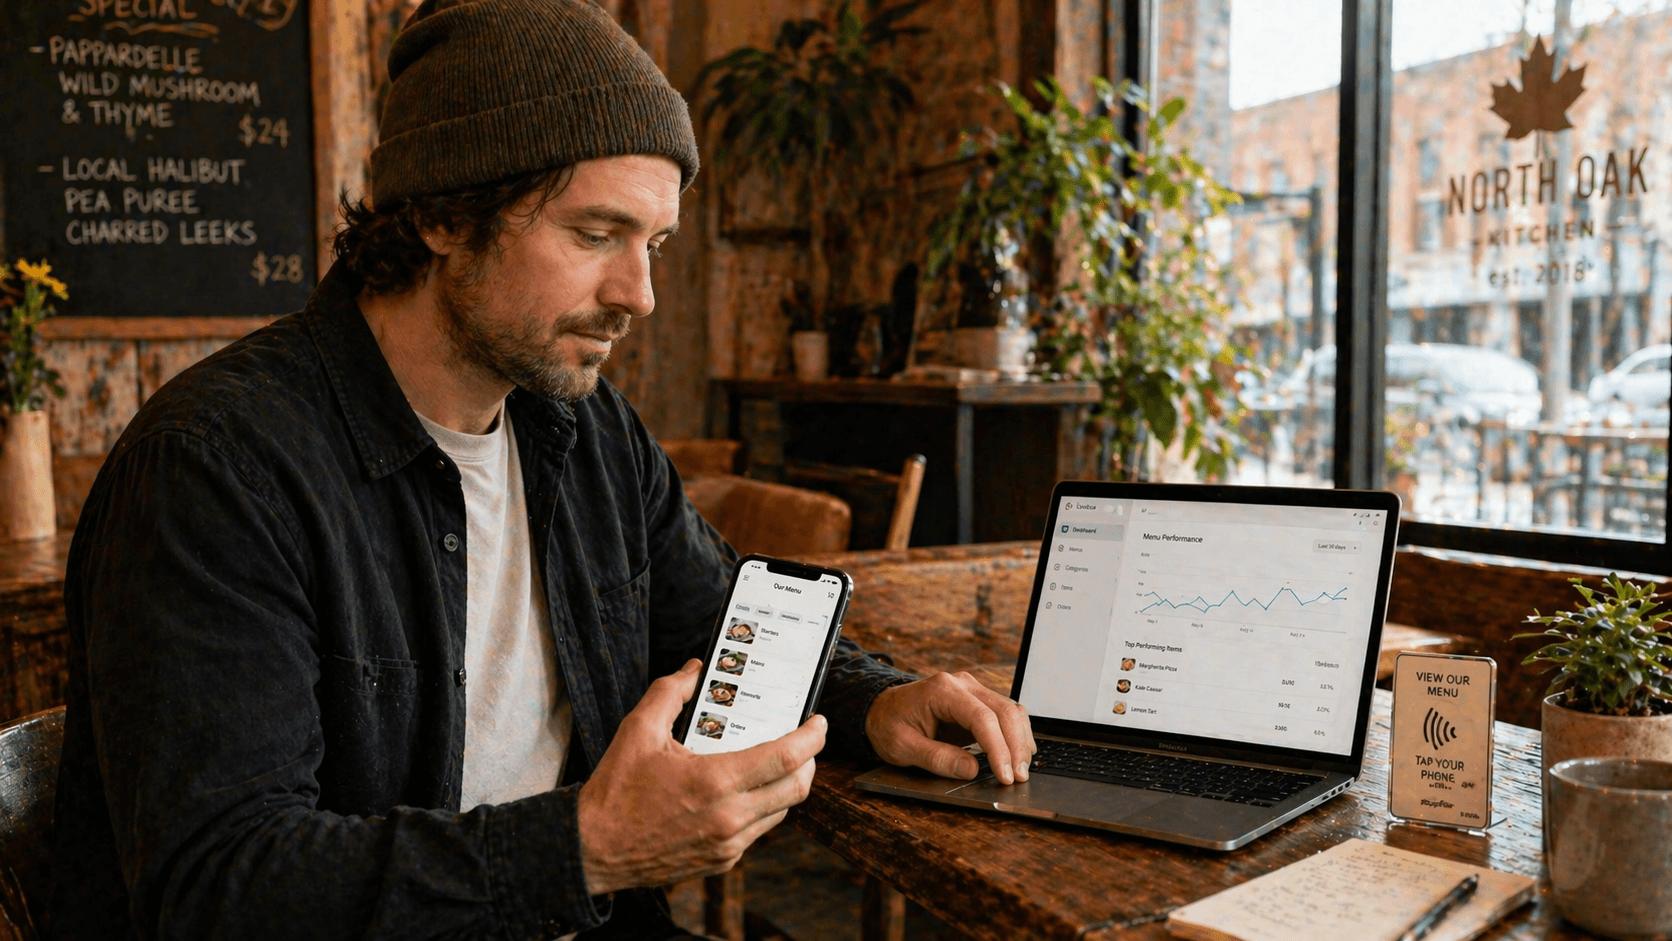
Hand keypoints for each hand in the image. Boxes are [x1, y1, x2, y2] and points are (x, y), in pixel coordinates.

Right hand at [576, 660, 824, 894]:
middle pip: (797, 788)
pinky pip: (757, 831)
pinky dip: (761, 809)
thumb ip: (670, 693)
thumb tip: (694, 670)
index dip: (812, 737)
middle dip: (809, 761)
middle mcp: (729, 817)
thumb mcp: (638, 730)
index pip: (786, 758)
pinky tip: (743, 792)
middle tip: (804, 741)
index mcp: (715, 781)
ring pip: (780, 812)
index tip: (819, 722)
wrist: (593, 850)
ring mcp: (728, 845)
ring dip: (786, 786)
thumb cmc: (615, 791)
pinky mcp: (722, 862)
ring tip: (776, 763)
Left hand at [864, 671, 1035, 784]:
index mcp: (942, 690)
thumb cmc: (888, 725)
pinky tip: (1018, 754)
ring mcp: (972, 690)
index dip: (998, 749)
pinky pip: (1005, 714)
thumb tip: (972, 770)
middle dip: (1016, 747)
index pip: (982, 718)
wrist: (880, 709)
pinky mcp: (977, 701)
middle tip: (1019, 778)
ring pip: (1011, 711)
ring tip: (1021, 770)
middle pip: (1004, 711)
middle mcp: (962, 684)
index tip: (1005, 775)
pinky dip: (1015, 734)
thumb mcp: (902, 747)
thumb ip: (937, 758)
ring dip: (1020, 741)